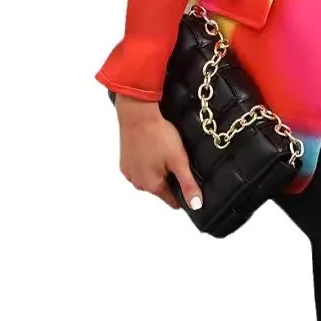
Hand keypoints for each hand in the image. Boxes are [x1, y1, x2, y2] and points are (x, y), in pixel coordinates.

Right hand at [114, 94, 202, 209]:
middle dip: (170, 176)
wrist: (138, 115)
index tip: (188, 179)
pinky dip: (146, 162)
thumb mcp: (179, 160)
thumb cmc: (158, 135)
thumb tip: (196, 205)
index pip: (172, 201)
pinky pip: (139, 168)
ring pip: (150, 178)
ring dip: (157, 169)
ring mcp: (130, 174)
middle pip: (161, 188)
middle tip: (175, 157)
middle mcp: (139, 184)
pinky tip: (151, 149)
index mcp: (153, 186)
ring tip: (163, 150)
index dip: (183, 192)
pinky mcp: (124, 163)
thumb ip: (188, 184)